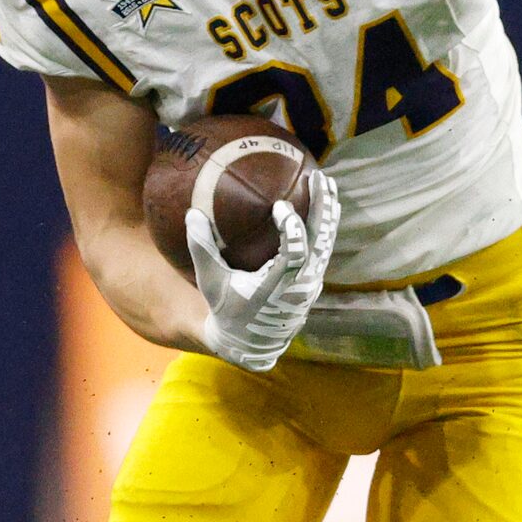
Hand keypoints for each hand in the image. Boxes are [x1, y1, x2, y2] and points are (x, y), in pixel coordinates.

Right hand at [187, 172, 339, 372]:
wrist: (249, 343)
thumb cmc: (225, 310)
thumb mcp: (210, 283)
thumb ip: (201, 250)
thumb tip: (193, 213)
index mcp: (277, 288)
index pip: (295, 254)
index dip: (292, 228)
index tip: (279, 206)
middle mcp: (301, 286)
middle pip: (320, 243)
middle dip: (321, 209)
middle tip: (317, 178)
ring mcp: (311, 285)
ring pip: (326, 244)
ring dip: (328, 214)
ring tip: (326, 183)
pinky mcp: (313, 282)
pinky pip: (324, 249)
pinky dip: (326, 227)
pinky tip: (326, 206)